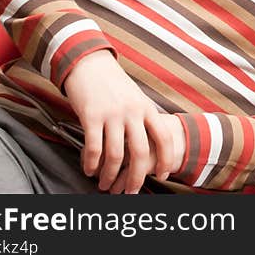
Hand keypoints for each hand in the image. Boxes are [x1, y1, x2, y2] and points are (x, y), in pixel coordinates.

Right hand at [63, 50, 175, 193]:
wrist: (89, 63)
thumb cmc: (113, 83)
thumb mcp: (135, 97)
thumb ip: (142, 118)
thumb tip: (150, 143)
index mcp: (146, 108)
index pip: (164, 138)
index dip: (165, 160)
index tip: (162, 176)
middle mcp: (132, 112)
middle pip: (140, 153)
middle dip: (136, 177)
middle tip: (131, 192)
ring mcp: (112, 114)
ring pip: (115, 155)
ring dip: (109, 175)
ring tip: (105, 185)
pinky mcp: (91, 116)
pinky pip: (94, 148)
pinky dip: (92, 164)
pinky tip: (89, 170)